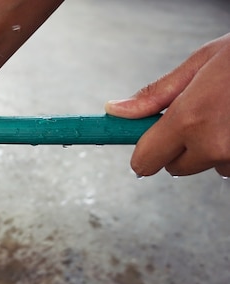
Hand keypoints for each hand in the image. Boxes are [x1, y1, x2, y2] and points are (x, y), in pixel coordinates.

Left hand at [105, 33, 229, 177]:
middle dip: (179, 147)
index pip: (145, 161)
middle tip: (196, 116)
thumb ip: (155, 95)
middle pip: (175, 168)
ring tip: (228, 113)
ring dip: (212, 147)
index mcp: (189, 120)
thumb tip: (116, 111)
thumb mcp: (199, 65)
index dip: (143, 154)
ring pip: (209, 165)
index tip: (145, 146)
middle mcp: (213, 145)